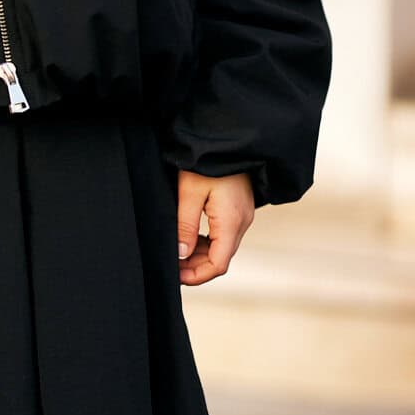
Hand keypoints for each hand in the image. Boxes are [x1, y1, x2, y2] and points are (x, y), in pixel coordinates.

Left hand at [176, 168, 254, 286]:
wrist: (228, 137)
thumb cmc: (208, 161)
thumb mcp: (189, 192)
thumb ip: (185, 226)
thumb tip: (181, 255)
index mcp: (231, 221)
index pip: (218, 264)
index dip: (198, 275)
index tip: (177, 277)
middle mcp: (242, 222)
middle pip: (221, 258)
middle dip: (196, 267)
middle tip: (172, 266)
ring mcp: (242, 216)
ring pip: (222, 248)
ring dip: (200, 255)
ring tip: (177, 254)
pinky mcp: (239, 209)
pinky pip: (224, 234)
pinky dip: (207, 242)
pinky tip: (189, 239)